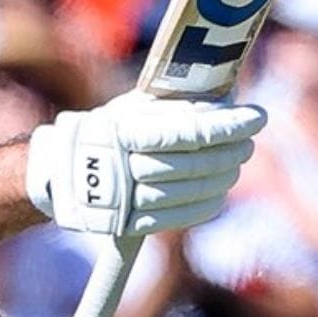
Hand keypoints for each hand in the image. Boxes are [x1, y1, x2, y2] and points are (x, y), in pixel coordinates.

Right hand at [25, 91, 265, 235]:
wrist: (60, 170)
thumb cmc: (107, 130)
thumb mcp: (132, 107)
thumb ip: (175, 102)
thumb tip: (226, 94)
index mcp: (126, 128)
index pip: (190, 130)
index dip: (229, 125)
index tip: (256, 116)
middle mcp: (125, 163)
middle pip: (194, 162)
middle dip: (231, 150)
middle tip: (249, 140)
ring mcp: (126, 196)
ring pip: (190, 190)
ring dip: (223, 176)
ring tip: (236, 163)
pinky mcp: (129, 222)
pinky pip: (177, 216)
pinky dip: (205, 204)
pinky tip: (220, 191)